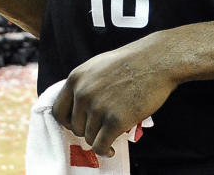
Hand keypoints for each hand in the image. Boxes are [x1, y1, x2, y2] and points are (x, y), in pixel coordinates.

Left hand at [51, 34, 178, 156]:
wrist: (155, 62)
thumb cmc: (130, 62)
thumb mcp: (96, 66)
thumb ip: (83, 84)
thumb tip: (77, 106)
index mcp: (76, 79)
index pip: (58, 110)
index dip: (67, 122)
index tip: (77, 125)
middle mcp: (83, 93)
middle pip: (75, 127)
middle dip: (87, 130)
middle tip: (100, 129)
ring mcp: (98, 107)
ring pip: (89, 137)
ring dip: (99, 139)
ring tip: (109, 136)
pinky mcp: (115, 120)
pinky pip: (101, 145)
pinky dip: (105, 151)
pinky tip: (110, 149)